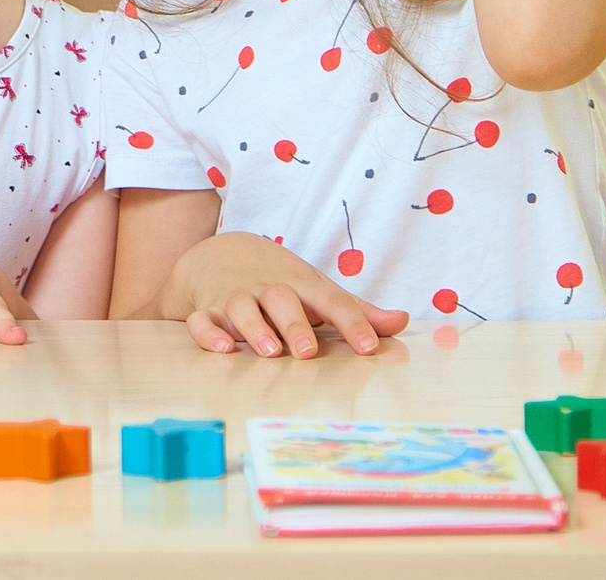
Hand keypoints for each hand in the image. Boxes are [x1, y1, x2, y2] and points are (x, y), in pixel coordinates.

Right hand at [162, 232, 407, 358]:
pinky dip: (209, 332)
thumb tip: (402, 321)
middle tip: (308, 351)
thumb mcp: (318, 290)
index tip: (369, 347)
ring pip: (242, 308)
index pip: (331, 301)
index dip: (352, 323)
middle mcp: (269, 290)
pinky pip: (202, 320)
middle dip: (295, 325)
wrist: (221, 255)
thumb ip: (356, 312)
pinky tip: (222, 347)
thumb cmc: (281, 282)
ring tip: (269, 351)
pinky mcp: (207, 310)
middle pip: (282, 300)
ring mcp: (236, 298)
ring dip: (254, 328)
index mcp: (302, 286)